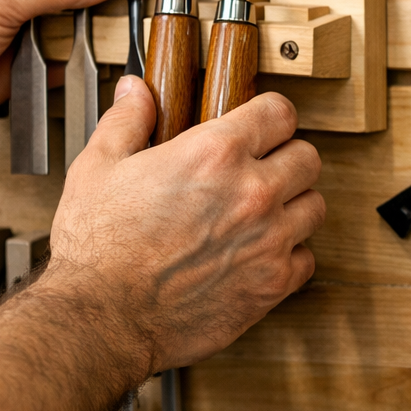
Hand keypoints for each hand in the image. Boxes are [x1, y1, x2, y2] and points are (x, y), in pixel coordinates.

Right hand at [47, 78, 322, 372]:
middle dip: (286, 159)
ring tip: (263, 214)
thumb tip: (136, 91)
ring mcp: (268, 240)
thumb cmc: (96, 248)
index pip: (281, 113)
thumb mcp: (98, 167)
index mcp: (216, 154)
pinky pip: (306, 259)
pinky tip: (260, 255)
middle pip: (307, 157)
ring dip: (293, 207)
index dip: (269, 118)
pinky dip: (289, 256)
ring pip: (314, 206)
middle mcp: (253, 193)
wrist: (99, 319)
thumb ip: (127, 121)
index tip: (260, 128)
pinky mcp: (271, 285)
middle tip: (262, 171)